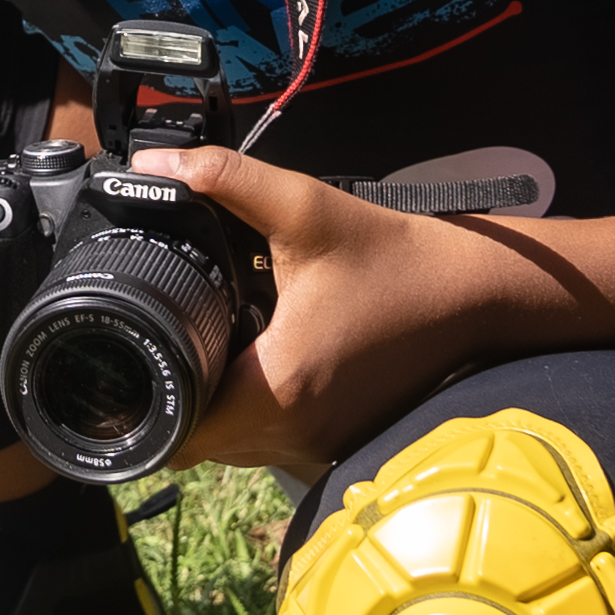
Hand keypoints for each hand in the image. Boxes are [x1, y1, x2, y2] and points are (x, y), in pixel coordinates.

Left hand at [137, 145, 485, 476]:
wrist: (475, 295)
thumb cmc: (395, 257)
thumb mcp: (306, 208)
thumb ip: (225, 180)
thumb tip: (154, 167)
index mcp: (280, 387)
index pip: (181, 434)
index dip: (148, 403)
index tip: (139, 359)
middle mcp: (297, 433)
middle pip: (201, 443)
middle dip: (179, 397)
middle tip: (178, 337)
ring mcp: (321, 446)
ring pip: (235, 448)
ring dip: (217, 407)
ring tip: (216, 345)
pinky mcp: (340, 443)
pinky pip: (272, 443)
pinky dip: (255, 413)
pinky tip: (260, 360)